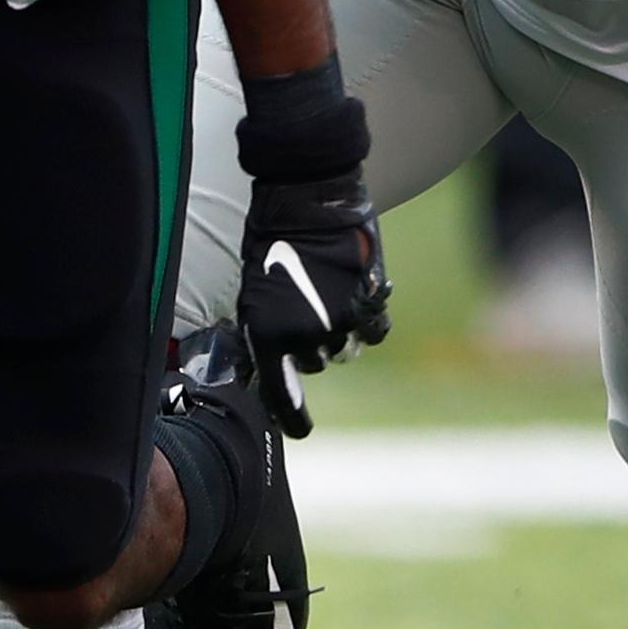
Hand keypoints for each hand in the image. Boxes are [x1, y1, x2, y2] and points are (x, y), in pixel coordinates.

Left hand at [238, 169, 389, 436]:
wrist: (306, 198)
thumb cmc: (271, 240)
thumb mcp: (252, 291)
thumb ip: (262, 332)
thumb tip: (264, 370)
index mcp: (266, 336)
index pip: (281, 396)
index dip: (292, 418)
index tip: (301, 431)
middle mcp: (303, 338)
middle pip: (315, 363)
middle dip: (311, 341)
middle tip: (306, 303)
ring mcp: (338, 325)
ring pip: (345, 347)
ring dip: (340, 327)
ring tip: (328, 287)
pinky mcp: (368, 306)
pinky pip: (375, 333)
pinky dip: (368, 318)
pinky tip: (357, 291)